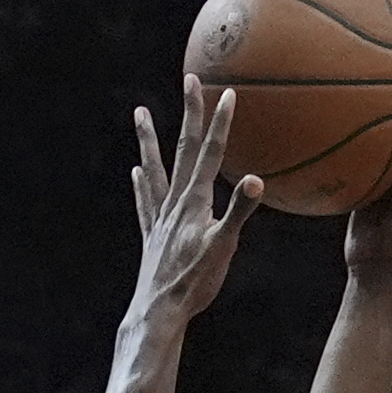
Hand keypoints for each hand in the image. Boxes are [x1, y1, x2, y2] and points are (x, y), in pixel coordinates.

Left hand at [130, 78, 261, 325]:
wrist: (158, 312)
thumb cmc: (194, 284)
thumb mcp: (223, 248)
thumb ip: (238, 212)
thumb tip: (255, 180)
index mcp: (194, 203)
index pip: (210, 155)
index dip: (220, 124)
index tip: (227, 92)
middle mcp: (174, 204)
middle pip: (183, 150)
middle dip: (190, 114)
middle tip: (190, 80)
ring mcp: (160, 219)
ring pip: (155, 169)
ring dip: (149, 140)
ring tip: (140, 112)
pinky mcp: (152, 237)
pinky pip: (146, 202)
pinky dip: (142, 184)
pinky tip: (136, 172)